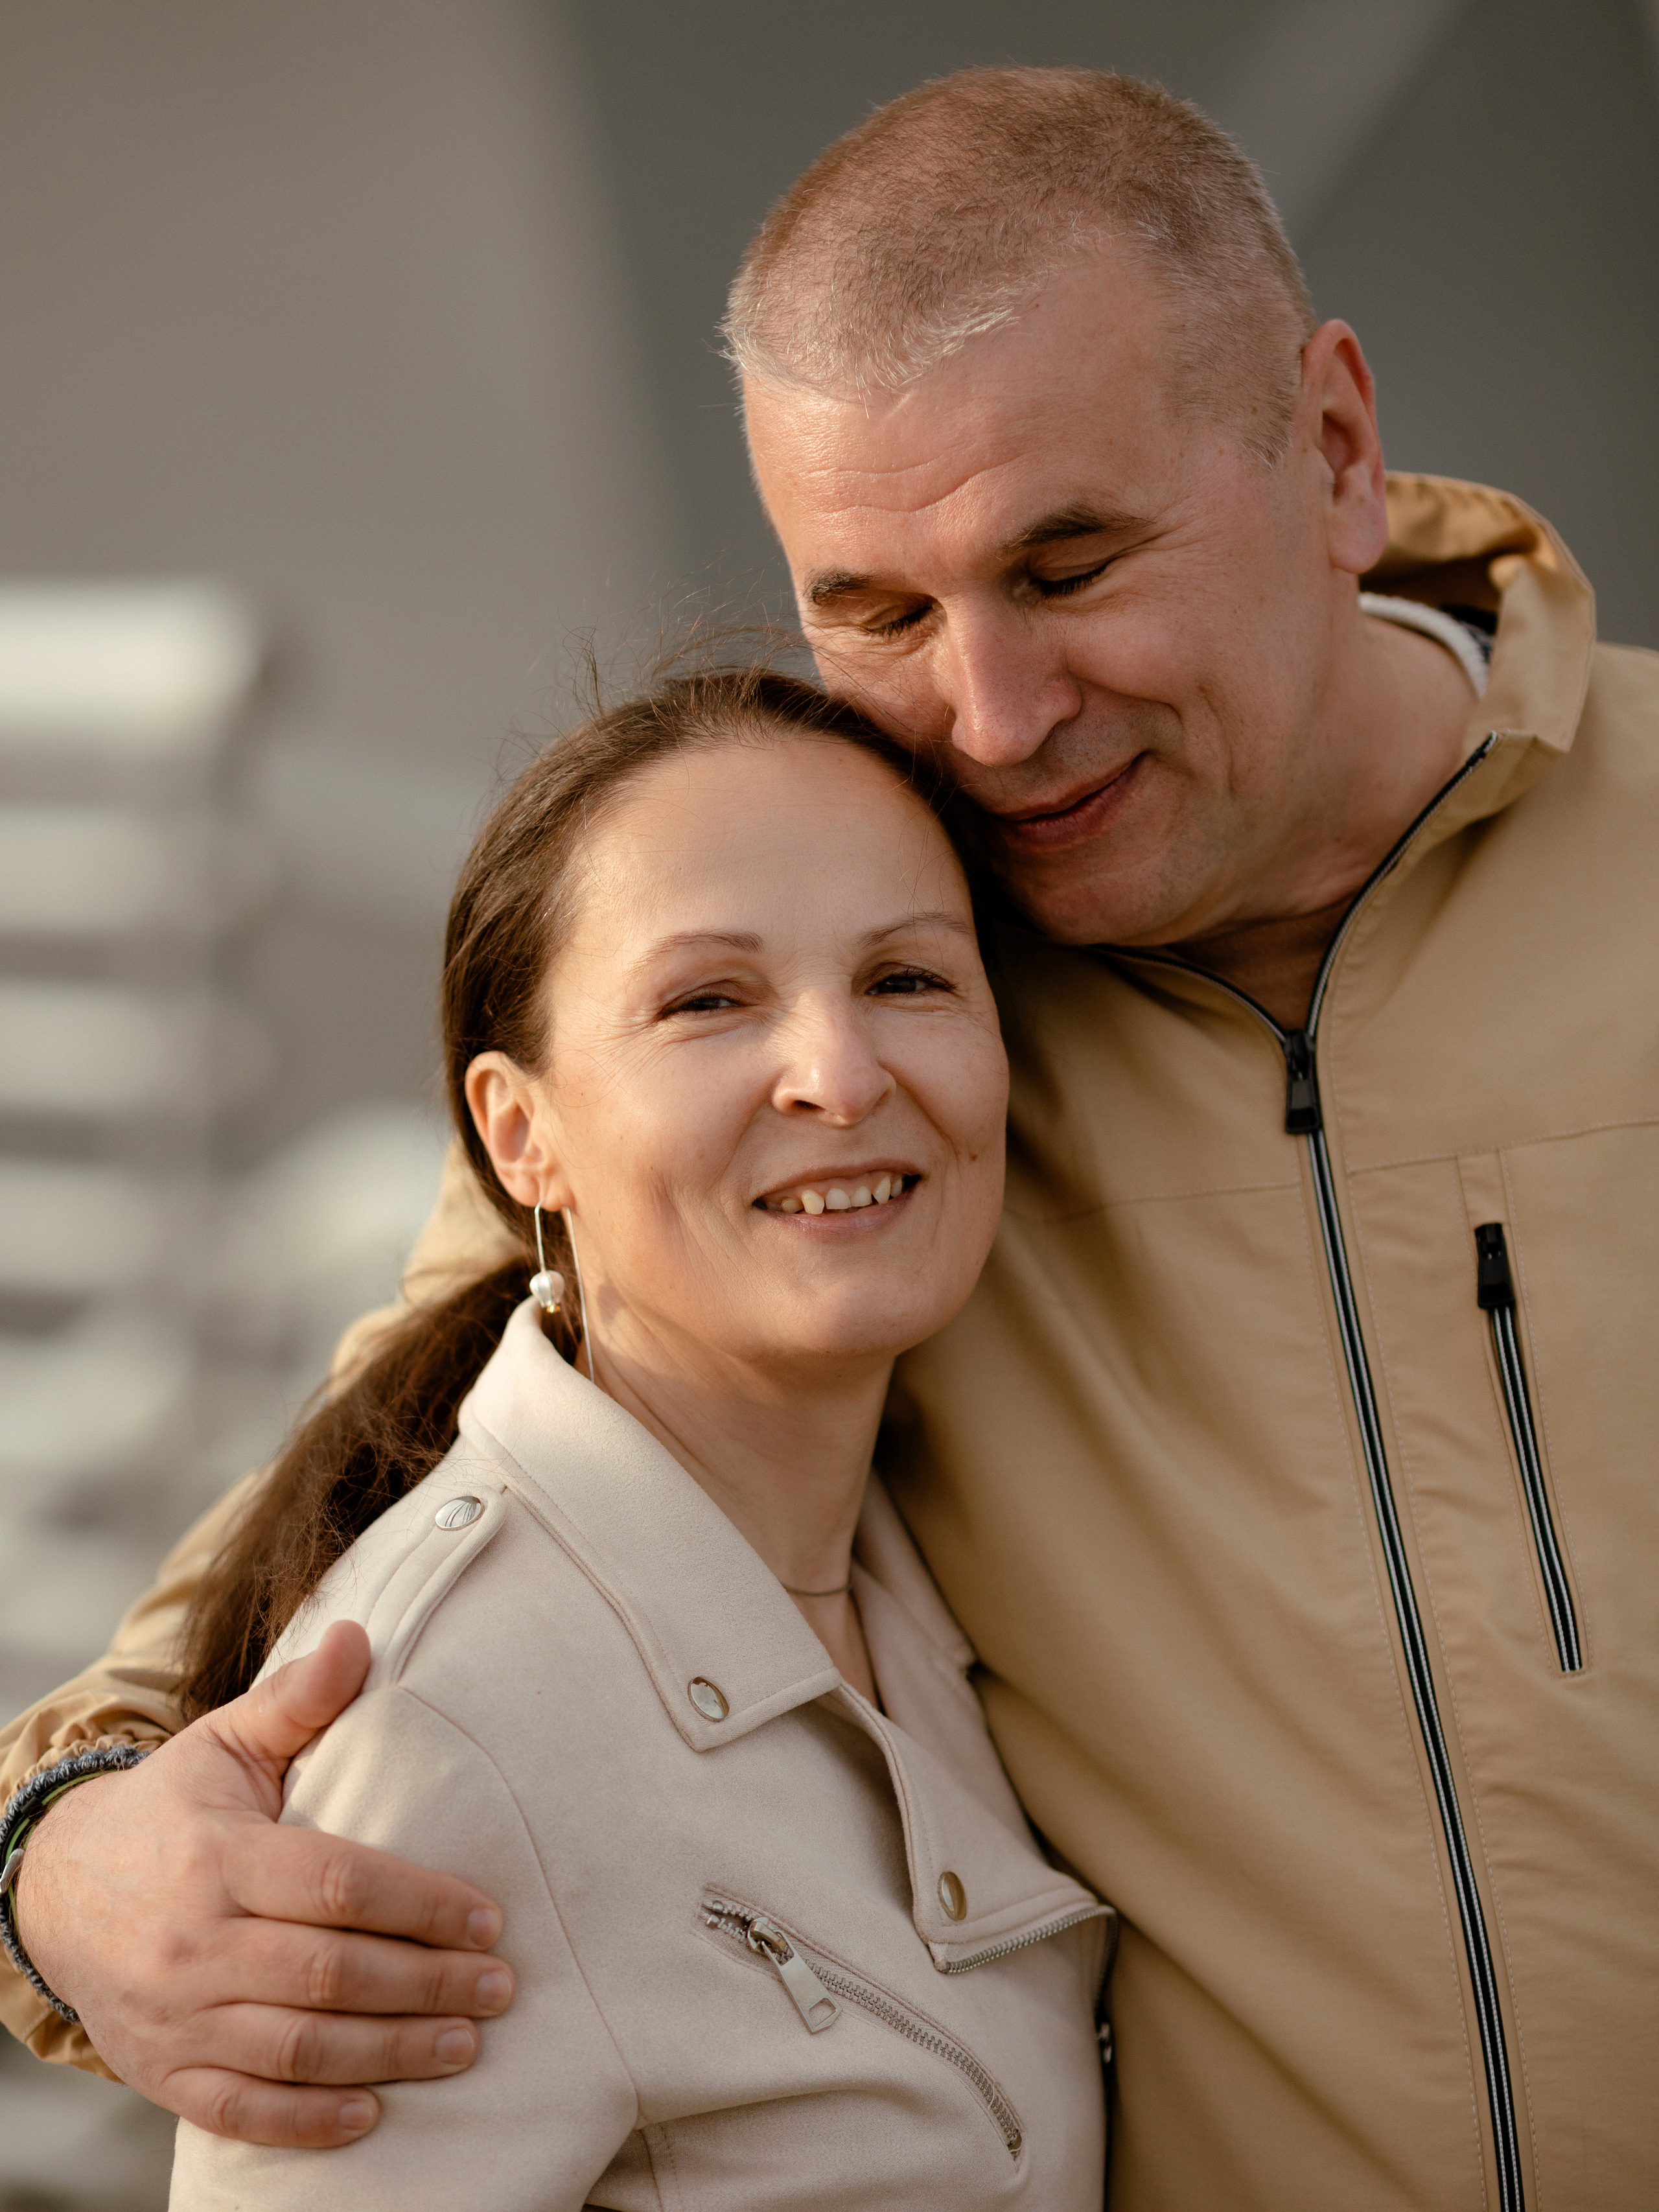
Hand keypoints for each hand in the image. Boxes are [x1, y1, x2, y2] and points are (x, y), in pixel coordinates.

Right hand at [15, 1621, 513, 2146]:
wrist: (57, 1886)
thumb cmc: (171, 1810)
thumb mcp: (224, 1743)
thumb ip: (297, 1699)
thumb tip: (358, 1636)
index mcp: (220, 1858)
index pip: (338, 1885)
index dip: (420, 1903)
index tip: (488, 1916)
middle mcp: (196, 1943)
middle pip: (330, 1974)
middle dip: (426, 1985)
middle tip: (499, 1987)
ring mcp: (177, 2016)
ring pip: (297, 2048)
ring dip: (389, 2054)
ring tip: (464, 2045)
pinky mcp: (164, 2070)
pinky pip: (240, 2110)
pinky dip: (306, 2122)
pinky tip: (370, 2113)